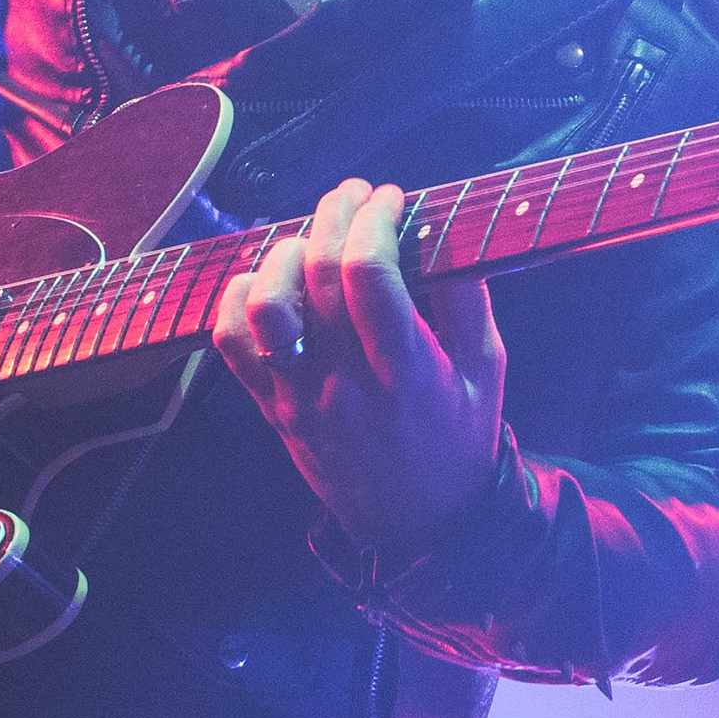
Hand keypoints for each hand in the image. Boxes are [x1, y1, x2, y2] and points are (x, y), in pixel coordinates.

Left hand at [210, 178, 507, 565]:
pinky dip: (237, 298)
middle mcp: (347, 383)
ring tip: (308, 238)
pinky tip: (265, 277)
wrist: (419, 523)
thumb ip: (469, 300)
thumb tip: (447, 227)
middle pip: (318, 276)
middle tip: (353, 194)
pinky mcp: (273, 409)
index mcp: (407, 371)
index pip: (371, 275)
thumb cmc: (460, 434)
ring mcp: (301, 398)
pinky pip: (232, 345)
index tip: (391, 197)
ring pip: (265, 308)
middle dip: (334, 215)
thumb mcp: (486, 369)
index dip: (375, 221)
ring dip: (281, 255)